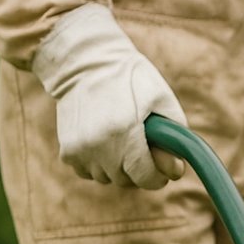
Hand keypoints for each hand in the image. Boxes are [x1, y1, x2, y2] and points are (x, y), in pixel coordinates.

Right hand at [31, 4, 187, 188]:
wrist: (84, 62)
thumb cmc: (130, 78)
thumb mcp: (162, 99)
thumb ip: (175, 137)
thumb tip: (176, 171)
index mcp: (125, 133)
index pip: (146, 178)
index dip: (158, 176)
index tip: (161, 166)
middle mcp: (99, 146)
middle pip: (127, 180)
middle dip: (139, 170)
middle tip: (141, 147)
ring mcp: (80, 150)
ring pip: (107, 178)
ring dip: (118, 167)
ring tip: (121, 140)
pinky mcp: (68, 150)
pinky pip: (88, 172)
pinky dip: (98, 164)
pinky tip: (103, 142)